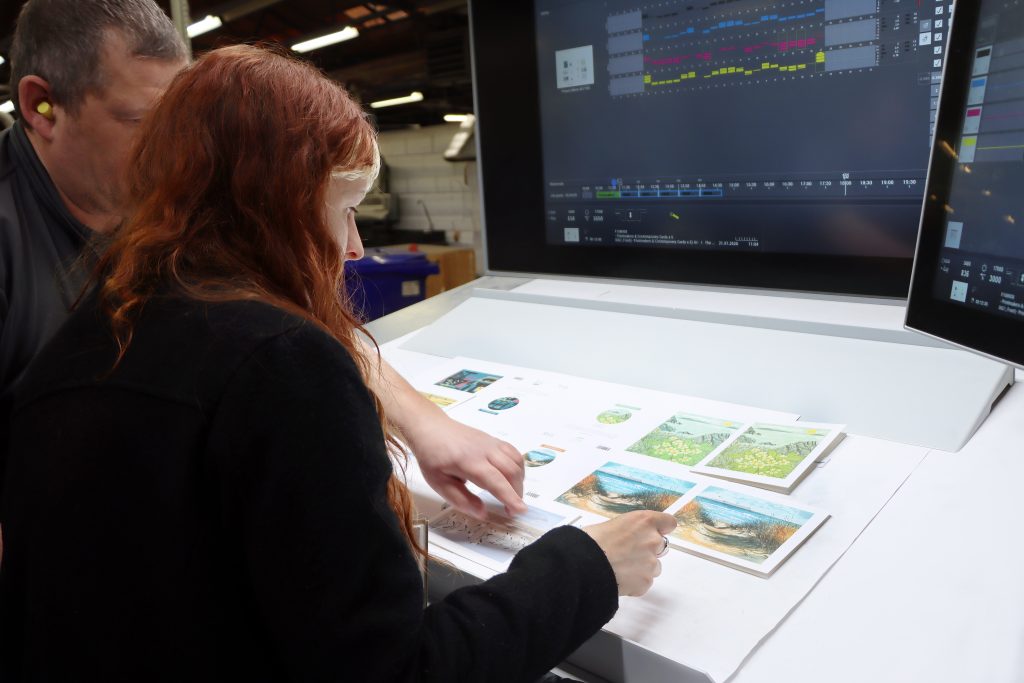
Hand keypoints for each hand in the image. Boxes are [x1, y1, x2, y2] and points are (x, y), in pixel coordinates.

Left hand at [403, 412, 526, 519]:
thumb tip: (482, 512)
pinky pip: (513, 452)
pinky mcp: (493, 440)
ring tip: (513, 494)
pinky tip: (512, 477)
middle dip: (517, 493)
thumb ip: (461, 499)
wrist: (431, 428)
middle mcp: (485, 451)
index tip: (519, 510)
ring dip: (519, 481)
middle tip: (511, 509)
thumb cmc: (432, 455)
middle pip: (511, 472)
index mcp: (469, 463)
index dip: (510, 497)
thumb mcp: (439, 483)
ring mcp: (491, 443)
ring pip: (516, 461)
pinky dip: (518, 467)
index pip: (496, 481)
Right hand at [583, 511, 676, 596]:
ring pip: (654, 566)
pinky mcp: (646, 582)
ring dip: (642, 568)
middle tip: (628, 554)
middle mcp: (652, 540)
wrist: (584, 565)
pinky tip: (619, 578)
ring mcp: (651, 562)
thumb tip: (629, 536)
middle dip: (647, 550)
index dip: (662, 528)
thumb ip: (629, 530)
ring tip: (621, 567)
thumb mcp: (611, 525)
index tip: (657, 531)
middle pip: (660, 546)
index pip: (668, 522)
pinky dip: (635, 583)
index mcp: (644, 521)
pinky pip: (645, 582)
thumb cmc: (591, 542)